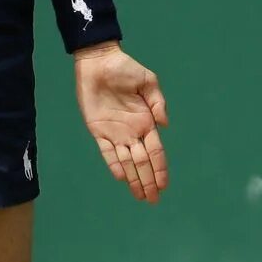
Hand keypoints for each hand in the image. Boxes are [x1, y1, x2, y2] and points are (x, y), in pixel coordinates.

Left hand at [74, 42, 169, 203]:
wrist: (99, 61)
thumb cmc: (125, 69)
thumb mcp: (148, 81)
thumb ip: (158, 102)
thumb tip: (164, 124)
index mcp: (146, 122)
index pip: (156, 151)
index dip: (160, 168)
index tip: (164, 185)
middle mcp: (132, 132)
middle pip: (142, 162)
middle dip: (149, 181)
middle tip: (153, 200)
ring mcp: (115, 132)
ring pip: (126, 161)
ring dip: (134, 179)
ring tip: (140, 196)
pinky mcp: (97, 129)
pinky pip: (106, 151)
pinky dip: (114, 164)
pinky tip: (121, 178)